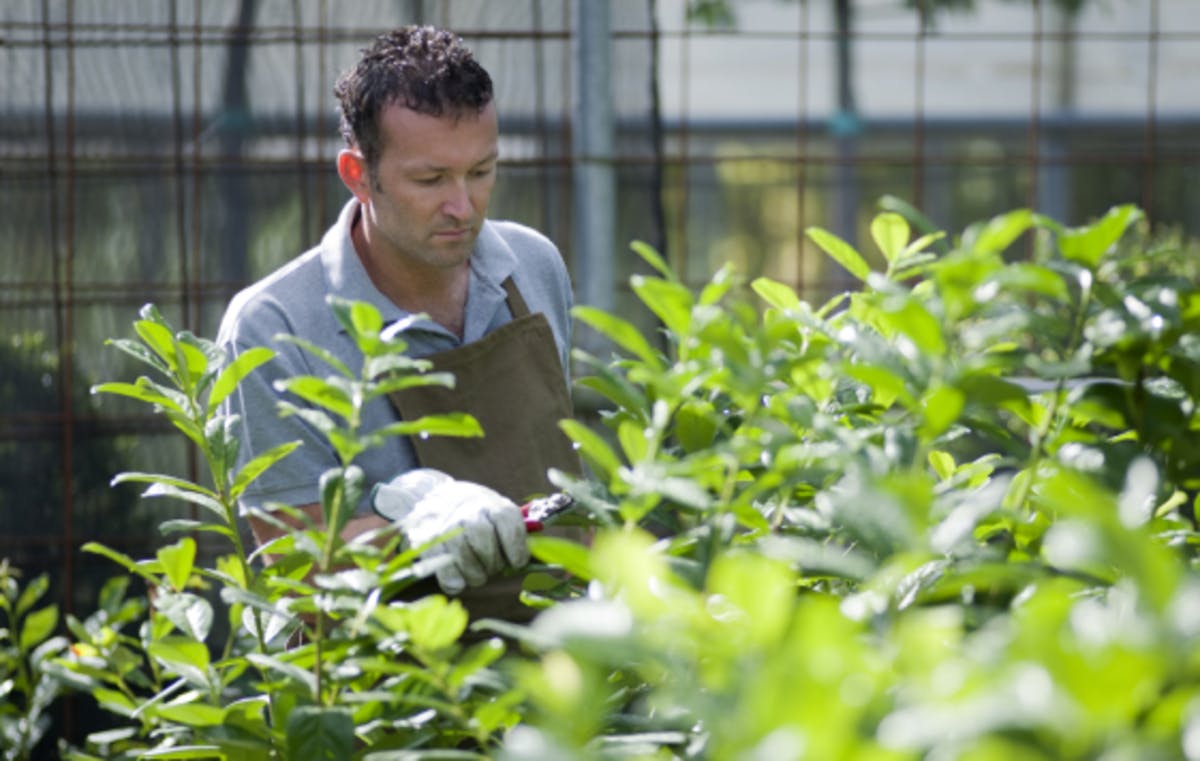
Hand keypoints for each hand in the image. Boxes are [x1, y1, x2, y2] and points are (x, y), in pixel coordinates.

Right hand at [371, 469, 530, 594]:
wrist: (430, 498)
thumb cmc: (474, 512)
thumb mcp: (496, 511)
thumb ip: (513, 530)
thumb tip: (533, 555)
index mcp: (492, 505)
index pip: (509, 527)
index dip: (517, 549)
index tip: (516, 561)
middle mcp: (469, 513)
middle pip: (486, 545)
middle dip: (493, 563)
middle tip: (492, 566)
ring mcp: (447, 529)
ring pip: (466, 560)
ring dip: (476, 574)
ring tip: (477, 572)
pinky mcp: (429, 545)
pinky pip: (446, 572)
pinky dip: (455, 581)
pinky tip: (459, 579)